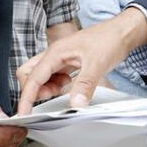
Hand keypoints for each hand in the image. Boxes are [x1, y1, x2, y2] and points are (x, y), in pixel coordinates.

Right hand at [16, 7, 146, 114]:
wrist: (122, 32)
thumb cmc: (110, 40)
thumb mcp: (97, 64)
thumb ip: (85, 85)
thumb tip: (75, 105)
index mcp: (56, 52)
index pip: (32, 78)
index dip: (26, 98)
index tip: (24, 114)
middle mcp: (54, 54)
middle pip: (28, 74)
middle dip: (33, 90)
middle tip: (50, 97)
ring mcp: (60, 57)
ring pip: (40, 75)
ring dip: (45, 88)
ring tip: (62, 91)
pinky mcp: (67, 61)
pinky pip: (52, 76)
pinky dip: (55, 85)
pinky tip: (68, 86)